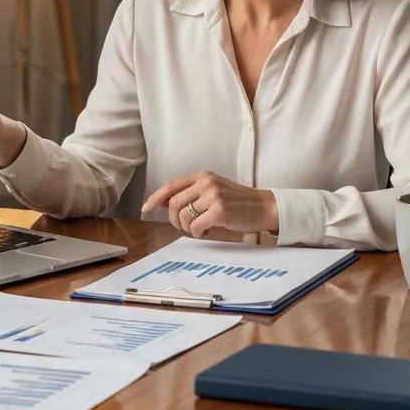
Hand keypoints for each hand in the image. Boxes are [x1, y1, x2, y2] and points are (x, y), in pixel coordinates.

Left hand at [141, 172, 278, 238]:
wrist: (263, 206)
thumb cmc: (237, 202)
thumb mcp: (213, 190)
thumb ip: (191, 193)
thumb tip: (164, 202)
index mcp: (202, 176)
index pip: (171, 185)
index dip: (156, 197)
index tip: (146, 208)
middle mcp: (206, 183)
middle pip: (174, 204)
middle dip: (175, 220)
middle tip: (185, 227)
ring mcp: (213, 196)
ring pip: (183, 216)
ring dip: (188, 228)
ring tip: (200, 228)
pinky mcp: (220, 210)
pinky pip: (196, 227)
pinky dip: (198, 233)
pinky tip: (208, 231)